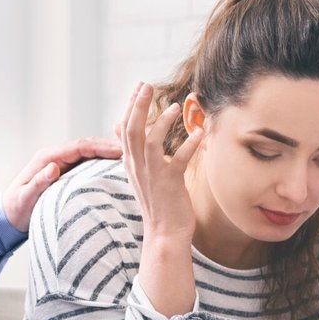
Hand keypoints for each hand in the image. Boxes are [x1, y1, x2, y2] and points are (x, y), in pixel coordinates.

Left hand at [2, 138, 122, 231]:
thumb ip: (38, 183)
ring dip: (107, 153)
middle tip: (132, 151)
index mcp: (47, 158)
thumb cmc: (16, 209)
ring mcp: (62, 164)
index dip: (99, 147)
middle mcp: (55, 157)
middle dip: (108, 146)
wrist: (8, 216)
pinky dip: (102, 163)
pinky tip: (115, 168)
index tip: (119, 151)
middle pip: (86, 146)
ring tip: (129, 157)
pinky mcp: (66, 173)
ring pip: (88, 154)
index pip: (78, 147)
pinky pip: (87, 164)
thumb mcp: (25, 198)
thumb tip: (53, 168)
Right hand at [124, 82, 202, 240]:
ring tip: (175, 107)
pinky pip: (178, 159)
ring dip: (162, 122)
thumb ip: (132, 150)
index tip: (138, 86)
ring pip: (149, 141)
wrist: (164, 234)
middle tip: (147, 85)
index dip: (131, 106)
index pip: (125, 129)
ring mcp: (152, 175)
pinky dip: (189, 144)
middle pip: (132, 130)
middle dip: (138, 105)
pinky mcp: (170, 184)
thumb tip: (118, 127)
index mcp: (131, 163)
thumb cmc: (158, 203)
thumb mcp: (140, 174)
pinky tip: (200, 133)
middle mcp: (138, 167)